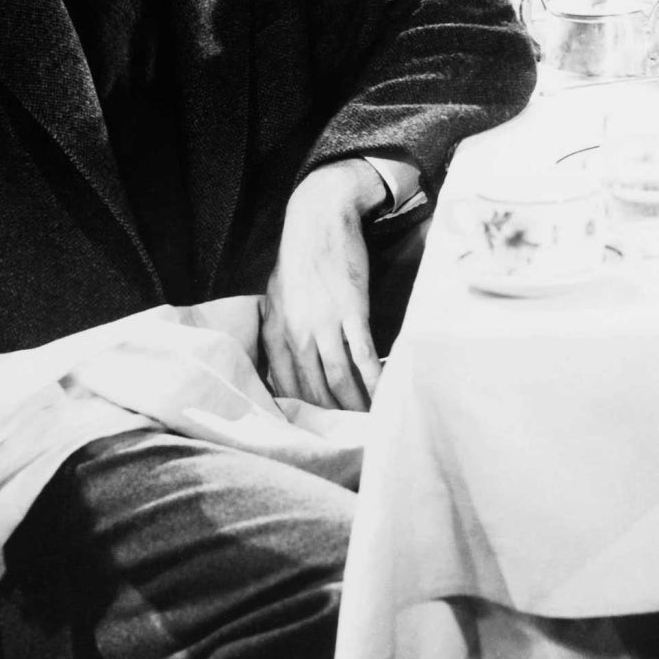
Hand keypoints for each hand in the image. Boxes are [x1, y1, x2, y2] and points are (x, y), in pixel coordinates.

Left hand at [263, 158, 397, 410]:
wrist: (318, 220)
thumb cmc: (299, 257)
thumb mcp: (275, 297)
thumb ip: (279, 332)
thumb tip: (284, 365)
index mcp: (275, 334)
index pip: (286, 387)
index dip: (303, 414)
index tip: (319, 432)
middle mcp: (296, 335)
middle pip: (314, 392)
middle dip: (332, 419)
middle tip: (348, 438)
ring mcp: (324, 326)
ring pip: (339, 381)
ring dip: (355, 407)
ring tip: (368, 426)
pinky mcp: (351, 313)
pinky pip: (363, 357)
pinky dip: (374, 382)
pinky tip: (383, 396)